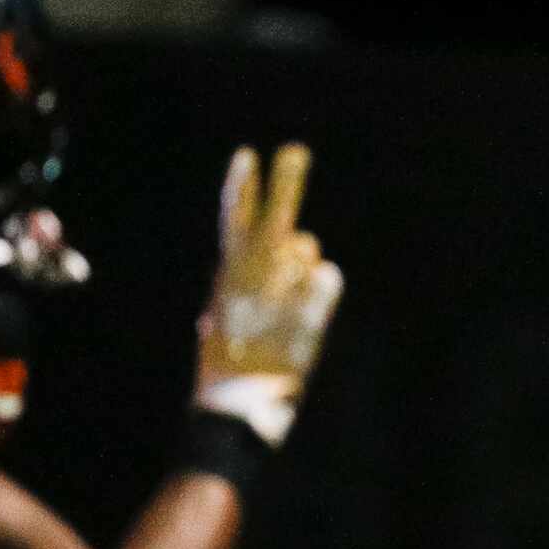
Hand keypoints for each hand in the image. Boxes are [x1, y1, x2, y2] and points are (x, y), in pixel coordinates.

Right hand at [197, 144, 344, 446]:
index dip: (240, 186)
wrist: (238, 397)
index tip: (247, 154)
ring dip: (303, 263)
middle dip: (285, 182)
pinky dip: (322, 286)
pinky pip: (327, 275)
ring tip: (287, 302)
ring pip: (306, 248)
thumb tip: (230, 302)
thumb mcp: (220, 326)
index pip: (233, 217)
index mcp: (228, 270)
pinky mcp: (310, 304)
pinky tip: (309, 306)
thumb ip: (228, 302)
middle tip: (295, 151)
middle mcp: (254, 270)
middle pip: (273, 216)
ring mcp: (282, 285)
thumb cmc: (229, 366)